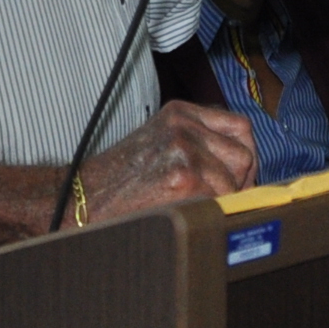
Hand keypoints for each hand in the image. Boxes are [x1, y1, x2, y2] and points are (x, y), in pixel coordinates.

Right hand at [82, 102, 256, 223]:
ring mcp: (183, 148)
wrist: (82, 198)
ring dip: (222, 200)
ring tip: (195, 209)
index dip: (246, 158)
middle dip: (240, 182)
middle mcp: (184, 124)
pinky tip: (186, 215)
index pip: (240, 128)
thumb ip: (197, 143)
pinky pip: (220, 198)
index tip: (240, 179)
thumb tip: (244, 165)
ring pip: (235, 180)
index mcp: (180, 112)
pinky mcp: (182, 176)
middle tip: (222, 201)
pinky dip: (210, 212)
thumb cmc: (119, 181)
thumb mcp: (159, 144)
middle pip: (244, 153)